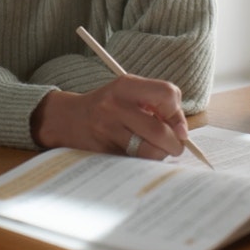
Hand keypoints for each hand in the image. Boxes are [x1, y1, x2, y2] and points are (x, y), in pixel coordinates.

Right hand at [30, 74, 188, 159]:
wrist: (66, 119)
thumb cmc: (106, 106)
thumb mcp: (127, 92)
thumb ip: (156, 104)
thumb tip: (182, 131)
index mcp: (125, 86)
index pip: (167, 94)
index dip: (178, 114)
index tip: (178, 126)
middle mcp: (115, 106)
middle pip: (160, 131)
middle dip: (175, 144)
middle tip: (175, 146)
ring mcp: (107, 131)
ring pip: (149, 151)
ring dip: (160, 155)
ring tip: (156, 150)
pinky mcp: (102, 152)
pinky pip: (134, 162)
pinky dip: (143, 162)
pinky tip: (137, 155)